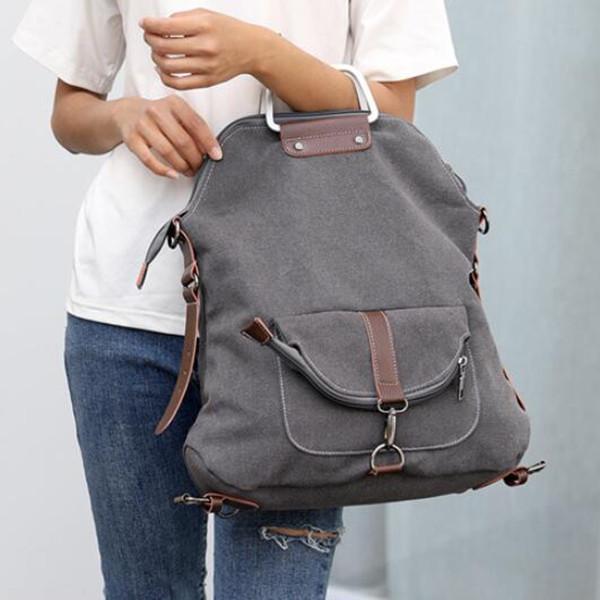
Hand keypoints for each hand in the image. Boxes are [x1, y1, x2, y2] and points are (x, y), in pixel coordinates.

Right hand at [112, 95, 221, 178]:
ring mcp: (142, 124)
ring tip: (189, 172)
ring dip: (182, 166)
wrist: (127, 113)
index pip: (196, 124)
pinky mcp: (131, 139)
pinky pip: (149, 159)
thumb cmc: (160, 117)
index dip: (208, 142)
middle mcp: (157, 111)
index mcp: (174, 103)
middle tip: (200, 167)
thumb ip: (194, 127)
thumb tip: (212, 150)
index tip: (217, 156)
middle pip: (182, 140)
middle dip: (195, 158)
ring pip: (167, 151)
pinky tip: (174, 175)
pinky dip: (163, 170)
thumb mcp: (177, 114)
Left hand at [139, 9, 272, 89]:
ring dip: (156, 58)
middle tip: (149, 38)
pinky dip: (165, 77)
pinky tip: (163, 70)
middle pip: (164, 47)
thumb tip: (158, 26)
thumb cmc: (228, 31)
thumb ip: (182, 19)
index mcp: (204, 26)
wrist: (251, 49)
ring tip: (157, 53)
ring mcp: (206, 66)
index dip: (149, 25)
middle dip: (150, 41)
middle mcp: (205, 47)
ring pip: (168, 66)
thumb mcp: (206, 15)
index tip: (144, 24)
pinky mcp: (207, 81)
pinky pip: (179, 84)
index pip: (166, 26)